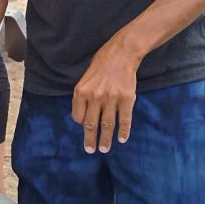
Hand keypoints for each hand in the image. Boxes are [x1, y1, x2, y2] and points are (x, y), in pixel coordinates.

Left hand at [71, 37, 138, 153]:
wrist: (122, 53)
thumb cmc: (101, 63)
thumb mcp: (85, 77)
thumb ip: (83, 95)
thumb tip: (83, 115)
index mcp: (81, 91)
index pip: (78, 116)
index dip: (81, 124)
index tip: (85, 128)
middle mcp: (95, 96)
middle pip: (91, 124)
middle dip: (90, 139)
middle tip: (90, 150)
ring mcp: (111, 98)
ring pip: (107, 125)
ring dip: (105, 139)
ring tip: (104, 148)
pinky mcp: (127, 99)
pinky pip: (124, 120)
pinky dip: (124, 131)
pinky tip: (122, 139)